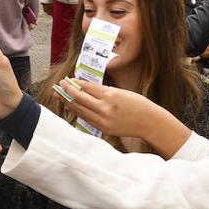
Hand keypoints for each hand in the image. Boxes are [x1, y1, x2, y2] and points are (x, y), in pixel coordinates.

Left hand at [58, 78, 192, 155]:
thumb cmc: (137, 105)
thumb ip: (103, 91)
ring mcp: (103, 120)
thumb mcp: (121, 92)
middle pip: (79, 98)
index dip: (75, 83)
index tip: (67, 79)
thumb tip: (86, 88)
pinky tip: (71, 107)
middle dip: (67, 91)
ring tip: (59, 96)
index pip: (86, 87)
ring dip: (68, 102)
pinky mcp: (104, 128)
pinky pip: (86, 118)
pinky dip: (78, 111)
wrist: (150, 122)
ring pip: (80, 109)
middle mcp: (105, 108)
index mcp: (110, 95)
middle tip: (59, 85)